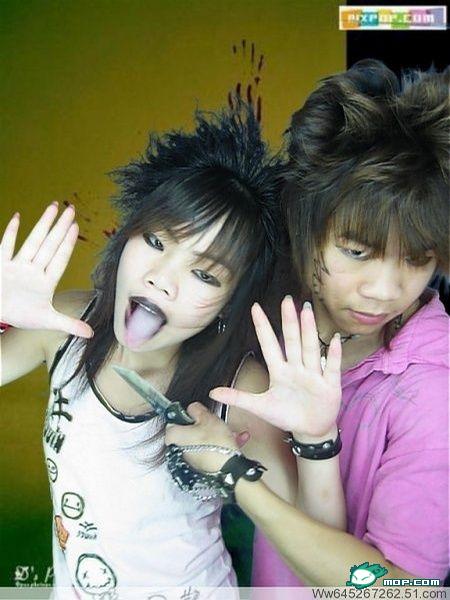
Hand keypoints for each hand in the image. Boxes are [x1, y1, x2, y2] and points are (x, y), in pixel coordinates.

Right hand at [0, 203, 92, 337]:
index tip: (76, 227)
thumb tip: (91, 333)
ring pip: (32, 241)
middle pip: (49, 244)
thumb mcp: (46, 320)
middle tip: (71, 209)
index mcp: (45, 281)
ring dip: (42, 225)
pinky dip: (10, 233)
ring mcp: (17, 265)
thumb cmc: (20, 314)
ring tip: (53, 207)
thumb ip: (69, 324)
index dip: (68, 243)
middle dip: (60, 227)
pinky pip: (5, 247)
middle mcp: (33, 269)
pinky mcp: (0, 266)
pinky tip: (17, 217)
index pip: (59, 258)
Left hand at [165, 403, 248, 471]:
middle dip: (203, 425)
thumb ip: (196, 409)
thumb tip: (191, 408)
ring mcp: (191, 459)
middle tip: (213, 421)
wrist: (229, 468)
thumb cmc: (215, 443)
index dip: (183, 415)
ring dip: (214, 435)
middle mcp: (180, 449)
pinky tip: (235, 440)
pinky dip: (219, 445)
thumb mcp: (207, 417)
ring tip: (229, 432)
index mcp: (175, 436)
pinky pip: (210, 450)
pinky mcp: (203, 466)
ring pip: (202, 441)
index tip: (192, 413)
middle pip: (188, 431)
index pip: (171, 422)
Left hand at [209, 297, 341, 440]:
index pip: (269, 345)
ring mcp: (313, 374)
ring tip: (307, 311)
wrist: (310, 430)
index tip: (255, 308)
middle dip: (289, 321)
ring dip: (308, 331)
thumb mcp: (260, 407)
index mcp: (279, 371)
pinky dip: (334, 354)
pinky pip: (332, 367)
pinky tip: (333, 339)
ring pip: (310, 349)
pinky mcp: (329, 385)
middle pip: (291, 341)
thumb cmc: (286, 415)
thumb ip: (238, 398)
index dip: (262, 327)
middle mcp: (296, 368)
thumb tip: (212, 393)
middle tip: (287, 300)